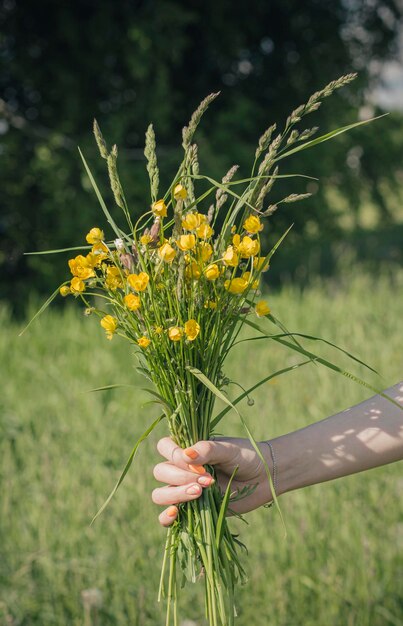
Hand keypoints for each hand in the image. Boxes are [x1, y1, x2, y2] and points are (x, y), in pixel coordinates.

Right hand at [152, 436, 273, 525]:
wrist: (264, 478)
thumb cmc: (245, 457)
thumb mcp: (228, 450)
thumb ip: (207, 450)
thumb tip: (185, 455)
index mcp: (187, 449)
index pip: (164, 447)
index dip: (174, 455)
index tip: (197, 461)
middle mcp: (181, 469)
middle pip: (160, 472)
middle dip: (180, 477)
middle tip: (208, 480)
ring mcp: (184, 490)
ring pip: (160, 494)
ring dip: (175, 494)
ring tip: (199, 493)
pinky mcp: (191, 510)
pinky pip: (167, 517)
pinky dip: (166, 517)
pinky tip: (176, 513)